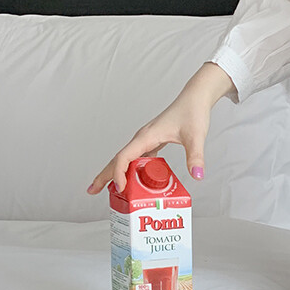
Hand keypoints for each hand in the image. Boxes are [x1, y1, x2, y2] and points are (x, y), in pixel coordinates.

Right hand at [85, 64, 230, 195]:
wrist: (195, 98)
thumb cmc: (193, 112)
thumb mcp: (196, 136)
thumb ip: (196, 156)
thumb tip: (197, 175)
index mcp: (146, 136)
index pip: (124, 157)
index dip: (119, 173)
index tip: (121, 188)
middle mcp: (142, 138)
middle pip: (117, 159)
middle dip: (104, 175)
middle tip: (92, 191)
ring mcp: (145, 140)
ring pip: (124, 159)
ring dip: (114, 172)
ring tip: (107, 188)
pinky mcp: (152, 141)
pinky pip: (136, 158)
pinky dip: (130, 169)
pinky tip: (131, 180)